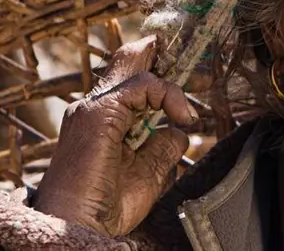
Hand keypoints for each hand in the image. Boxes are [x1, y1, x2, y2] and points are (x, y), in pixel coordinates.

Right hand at [34, 36, 197, 236]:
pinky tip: (181, 116)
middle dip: (168, 57)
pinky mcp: (99, 113)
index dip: (162, 71)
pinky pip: (142, 85)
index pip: (131, 79)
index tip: (196, 77)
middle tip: (202, 73)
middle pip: (129, 60)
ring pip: (135, 65)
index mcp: (104, 120)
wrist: (81, 226)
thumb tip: (180, 131)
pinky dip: (168, 95)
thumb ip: (163, 146)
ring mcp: (94, 108)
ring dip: (174, 81)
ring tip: (191, 108)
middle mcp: (95, 108)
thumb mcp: (149, 171)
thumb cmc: (108, 206)